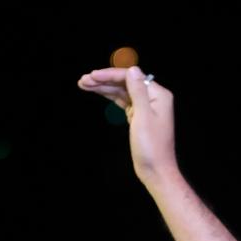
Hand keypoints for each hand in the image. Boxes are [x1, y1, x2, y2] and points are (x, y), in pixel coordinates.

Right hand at [77, 65, 177, 181]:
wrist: (156, 171)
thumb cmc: (151, 147)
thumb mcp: (143, 117)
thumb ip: (137, 92)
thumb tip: (132, 69)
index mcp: (158, 95)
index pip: (131, 77)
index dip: (110, 75)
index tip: (91, 76)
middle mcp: (153, 98)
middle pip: (125, 83)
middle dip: (104, 80)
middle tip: (82, 80)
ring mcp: (146, 107)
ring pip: (122, 91)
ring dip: (104, 87)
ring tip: (83, 85)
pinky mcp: (139, 116)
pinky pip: (123, 101)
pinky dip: (110, 97)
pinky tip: (97, 92)